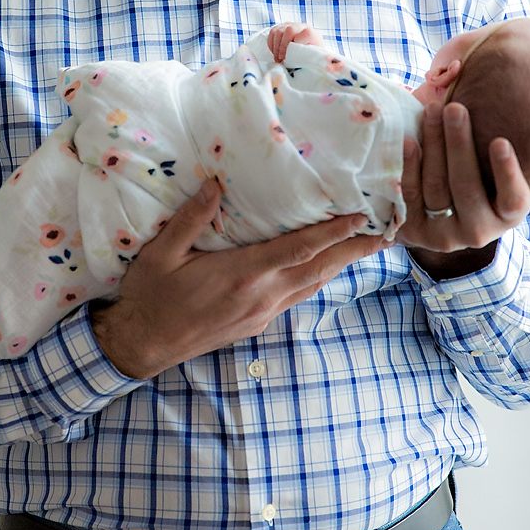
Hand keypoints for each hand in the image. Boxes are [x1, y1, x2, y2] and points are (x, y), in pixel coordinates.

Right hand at [90, 179, 388, 377]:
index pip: (298, 249)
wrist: (143, 346)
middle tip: (386, 234)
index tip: (360, 217)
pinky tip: (322, 269)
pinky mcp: (256, 323)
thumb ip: (190, 219)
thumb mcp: (161, 254)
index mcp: (242, 275)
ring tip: (364, 247)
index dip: (332, 233)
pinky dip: (317, 279)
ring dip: (340, 265)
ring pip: (311, 286)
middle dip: (354, 251)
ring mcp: (261, 313)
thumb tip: (215, 184)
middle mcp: (260, 296)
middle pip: (318, 269)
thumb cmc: (150, 297)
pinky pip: (297, 296)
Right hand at [268, 22, 325, 62]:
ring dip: (276, 46)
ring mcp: (290, 25)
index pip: (307, 33)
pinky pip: (272, 32)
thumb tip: (297, 59)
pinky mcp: (281, 27)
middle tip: (281, 59)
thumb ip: (307, 55)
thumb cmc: (309, 54)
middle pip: (289, 30)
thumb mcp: (312, 56)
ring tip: (277, 58)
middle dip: (282, 46)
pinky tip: (274, 52)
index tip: (291, 55)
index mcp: (312, 34)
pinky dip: (271, 43)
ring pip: (278, 31)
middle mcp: (301, 27)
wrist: (308, 47)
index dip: (297, 43)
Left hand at [396, 101, 529, 276]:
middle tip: (454, 108)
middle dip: (458, 144)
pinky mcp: (414, 232)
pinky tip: (409, 139)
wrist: (443, 224)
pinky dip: (409, 166)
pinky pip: (410, 196)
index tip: (500, 141)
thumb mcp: (521, 182)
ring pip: (436, 188)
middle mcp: (478, 231)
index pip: (513, 200)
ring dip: (432, 146)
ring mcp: (443, 235)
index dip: (506, 173)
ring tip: (431, 110)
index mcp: (508, 217)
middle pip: (466, 187)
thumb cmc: (489, 190)